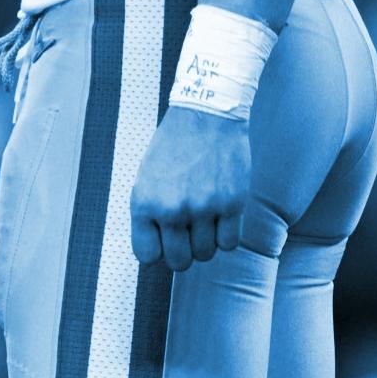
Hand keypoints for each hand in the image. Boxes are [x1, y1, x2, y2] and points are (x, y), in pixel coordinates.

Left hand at [129, 106, 248, 270]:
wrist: (205, 115)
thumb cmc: (172, 147)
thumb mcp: (146, 177)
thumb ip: (148, 213)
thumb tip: (154, 251)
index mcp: (144, 201)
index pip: (146, 255)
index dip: (157, 250)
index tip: (163, 240)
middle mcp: (172, 208)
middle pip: (179, 261)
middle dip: (183, 252)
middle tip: (187, 234)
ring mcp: (203, 208)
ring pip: (206, 254)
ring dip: (206, 243)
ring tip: (204, 221)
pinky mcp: (232, 204)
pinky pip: (230, 243)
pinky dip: (226, 236)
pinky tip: (221, 218)